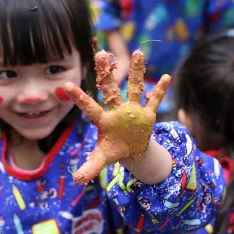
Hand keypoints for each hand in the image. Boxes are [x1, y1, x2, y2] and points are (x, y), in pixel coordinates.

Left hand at [64, 48, 170, 183]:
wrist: (131, 149)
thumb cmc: (113, 150)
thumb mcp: (102, 159)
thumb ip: (90, 167)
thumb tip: (76, 180)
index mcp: (103, 121)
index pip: (89, 108)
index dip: (79, 98)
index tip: (66, 85)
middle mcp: (117, 111)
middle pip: (110, 90)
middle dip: (106, 74)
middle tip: (100, 54)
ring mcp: (133, 110)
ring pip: (135, 88)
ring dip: (137, 72)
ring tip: (137, 52)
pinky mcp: (147, 114)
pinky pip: (154, 100)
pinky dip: (160, 90)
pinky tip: (167, 77)